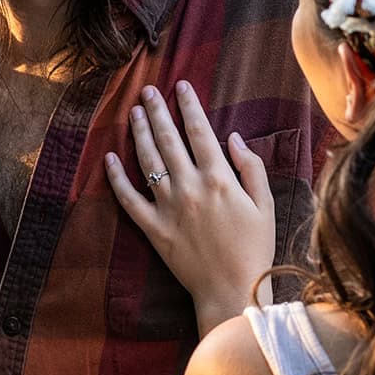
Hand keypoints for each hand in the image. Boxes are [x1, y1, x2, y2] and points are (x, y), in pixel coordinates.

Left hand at [106, 81, 274, 335]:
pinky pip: (129, 199)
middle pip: (168, 139)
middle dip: (157, 111)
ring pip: (147, 162)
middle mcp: (190, 187)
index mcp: (219, 178)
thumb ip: (250, 167)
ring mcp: (168, 207)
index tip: (180, 85)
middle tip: (147, 91)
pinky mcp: (153, 228)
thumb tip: (233, 137)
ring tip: (133, 113)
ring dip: (138, 134)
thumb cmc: (255, 248)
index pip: (199, 130)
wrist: (232, 289)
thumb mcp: (266, 204)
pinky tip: (108, 158)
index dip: (188, 105)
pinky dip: (116, 178)